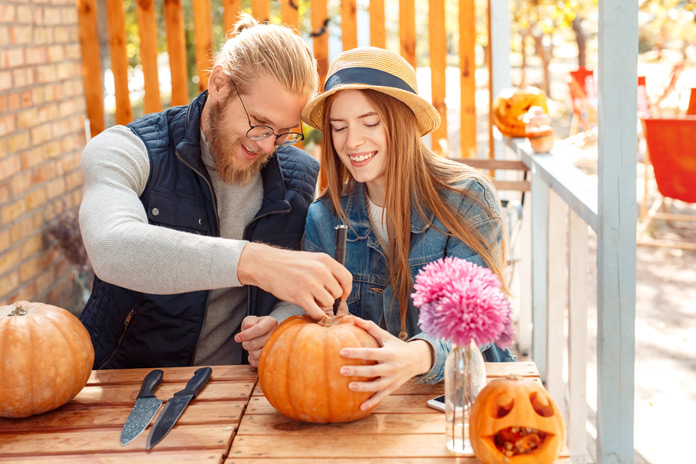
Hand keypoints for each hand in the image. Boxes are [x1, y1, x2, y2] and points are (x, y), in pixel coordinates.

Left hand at [234, 315, 277, 366]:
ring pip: (257, 355)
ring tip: (251, 347)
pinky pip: (258, 363)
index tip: (237, 338)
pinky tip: (254, 352)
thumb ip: (248, 321)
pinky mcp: (272, 358)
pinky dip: (252, 359)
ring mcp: (276, 347)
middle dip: (246, 344)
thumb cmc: (256, 326)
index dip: (246, 335)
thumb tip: (249, 326)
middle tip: (245, 342)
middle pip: (256, 344)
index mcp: (271, 323)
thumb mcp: (250, 320)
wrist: (263, 334)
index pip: (259, 329)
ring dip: (249, 352)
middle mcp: (276, 335)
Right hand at [237, 243, 351, 319]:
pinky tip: (308, 308)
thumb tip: (340, 288)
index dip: (346, 290)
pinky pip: (317, 312)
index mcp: (325, 260)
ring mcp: (310, 283)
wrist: (267, 265)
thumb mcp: (312, 260)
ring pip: (328, 303)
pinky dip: (315, 314)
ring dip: (321, 305)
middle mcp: (320, 270)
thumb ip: (327, 270)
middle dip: (329, 297)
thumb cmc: (289, 264)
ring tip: (310, 299)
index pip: (347, 278)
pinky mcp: (300, 295)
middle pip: (337, 293)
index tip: (342, 296)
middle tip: (318, 296)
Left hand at [339, 318, 433, 410]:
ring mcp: (393, 379)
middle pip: (373, 370)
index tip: (341, 352)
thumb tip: (353, 318)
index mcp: (388, 353)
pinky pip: (382, 396)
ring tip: (350, 387)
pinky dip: (372, 402)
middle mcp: (391, 367)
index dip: (356, 352)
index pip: (370, 352)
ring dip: (364, 388)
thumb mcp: (386, 336)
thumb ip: (370, 328)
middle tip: (342, 371)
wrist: (417, 359)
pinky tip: (361, 408)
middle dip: (357, 371)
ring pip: (377, 385)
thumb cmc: (397, 346)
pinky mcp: (393, 387)